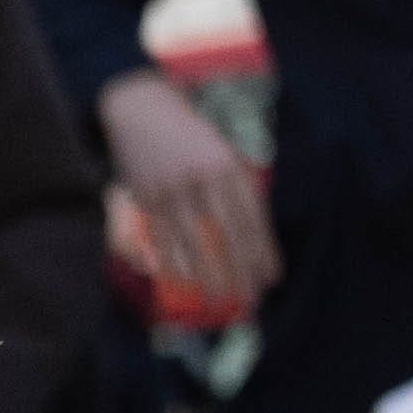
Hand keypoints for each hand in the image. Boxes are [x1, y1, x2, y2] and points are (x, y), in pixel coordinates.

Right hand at [97, 72, 278, 316]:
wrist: (141, 110)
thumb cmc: (189, 139)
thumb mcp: (221, 155)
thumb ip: (237, 190)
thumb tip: (253, 238)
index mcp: (228, 166)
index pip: (251, 219)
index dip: (263, 252)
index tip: (271, 279)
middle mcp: (202, 178)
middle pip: (227, 236)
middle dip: (241, 272)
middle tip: (250, 301)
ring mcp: (172, 188)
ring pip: (194, 242)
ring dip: (209, 276)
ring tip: (220, 301)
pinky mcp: (145, 196)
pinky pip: (163, 238)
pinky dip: (174, 262)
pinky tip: (186, 281)